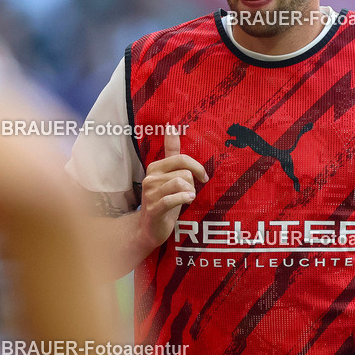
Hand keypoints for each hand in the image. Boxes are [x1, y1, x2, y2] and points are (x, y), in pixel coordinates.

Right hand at [139, 127, 207, 248]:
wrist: (149, 228)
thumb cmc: (164, 200)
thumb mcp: (169, 175)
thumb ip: (171, 152)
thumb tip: (171, 126)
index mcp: (155, 168)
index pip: (180, 158)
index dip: (197, 166)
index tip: (204, 176)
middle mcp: (150, 178)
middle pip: (184, 171)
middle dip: (192, 182)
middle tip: (191, 192)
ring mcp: (150, 193)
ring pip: (181, 183)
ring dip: (189, 192)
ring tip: (186, 198)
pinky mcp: (154, 209)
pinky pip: (173, 198)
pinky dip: (184, 198)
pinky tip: (187, 200)